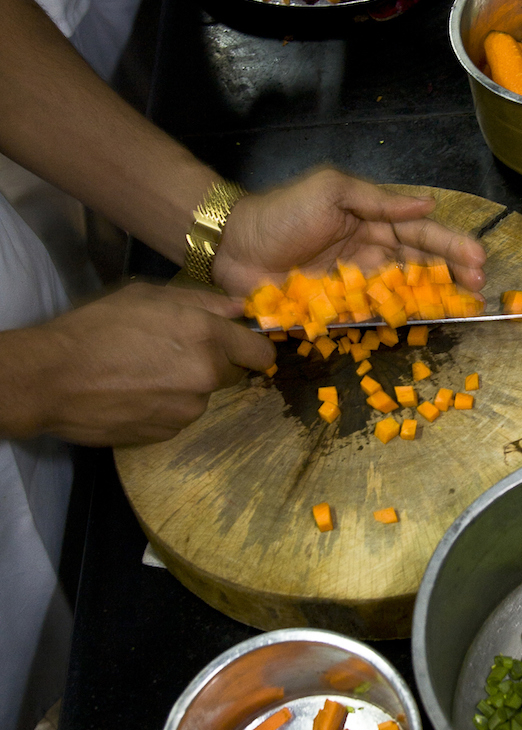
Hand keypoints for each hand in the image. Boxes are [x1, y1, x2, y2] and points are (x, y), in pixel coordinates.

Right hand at [1, 282, 274, 446]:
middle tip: (176, 352)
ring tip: (145, 372)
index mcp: (207, 337)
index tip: (240, 345)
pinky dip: (165, 406)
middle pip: (233, 374)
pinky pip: (178, 416)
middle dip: (215, 363)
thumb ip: (202, 301)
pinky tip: (136, 393)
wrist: (53, 378)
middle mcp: (206, 376)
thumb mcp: (148, 296)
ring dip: (186, 386)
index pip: (260, 352)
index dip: (252, 347)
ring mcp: (187, 410)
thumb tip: (239, 308)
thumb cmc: (97, 327)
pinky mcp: (167, 434)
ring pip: (202, 396)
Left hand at [213, 167, 488, 297]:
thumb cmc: (282, 211)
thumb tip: (426, 204)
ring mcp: (357, 282)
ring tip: (464, 306)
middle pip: (421, 265)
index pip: (421, 233)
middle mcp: (371, 252)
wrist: (236, 244)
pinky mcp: (340, 307)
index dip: (451, 246)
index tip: (477, 258)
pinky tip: (425, 320)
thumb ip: (379, 201)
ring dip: (436, 298)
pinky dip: (401, 317)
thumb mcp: (332, 190)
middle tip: (479, 287)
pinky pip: (376, 314)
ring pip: (406, 291)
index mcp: (373, 220)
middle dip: (453, 275)